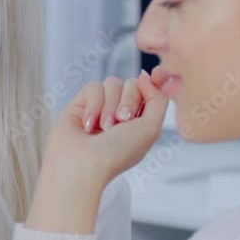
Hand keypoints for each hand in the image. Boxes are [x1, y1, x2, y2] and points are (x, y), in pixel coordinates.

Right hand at [46, 66, 169, 182]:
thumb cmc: (117, 153)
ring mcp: (100, 108)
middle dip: (129, 100)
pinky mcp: (80, 104)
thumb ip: (158, 99)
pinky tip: (87, 125)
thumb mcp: (151, 128)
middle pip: (132, 83)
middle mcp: (121, 113)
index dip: (155, 80)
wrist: (82, 165)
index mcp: (141, 121)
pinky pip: (92, 87)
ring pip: (112, 83)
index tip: (158, 73)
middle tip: (122, 121)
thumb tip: (146, 76)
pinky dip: (93, 105)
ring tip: (103, 127)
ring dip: (110, 106)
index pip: (150, 90)